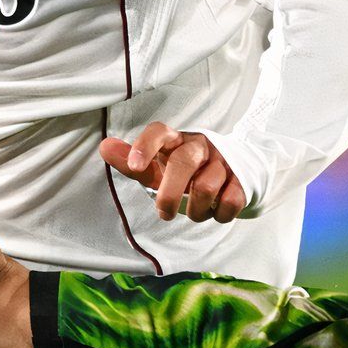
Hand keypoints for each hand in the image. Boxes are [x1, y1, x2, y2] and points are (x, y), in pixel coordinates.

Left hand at [100, 123, 249, 222]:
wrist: (232, 171)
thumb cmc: (184, 171)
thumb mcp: (157, 166)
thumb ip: (131, 161)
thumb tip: (104, 147)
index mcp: (175, 140)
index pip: (159, 132)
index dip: (145, 146)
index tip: (134, 166)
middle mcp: (200, 146)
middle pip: (183, 162)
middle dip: (169, 194)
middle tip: (162, 213)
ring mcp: (223, 161)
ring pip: (206, 187)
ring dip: (195, 210)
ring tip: (193, 212)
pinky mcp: (242, 179)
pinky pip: (229, 202)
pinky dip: (218, 215)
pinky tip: (214, 211)